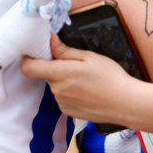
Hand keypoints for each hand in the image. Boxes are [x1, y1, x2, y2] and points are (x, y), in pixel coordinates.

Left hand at [21, 35, 135, 125]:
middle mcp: (57, 91)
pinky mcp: (68, 112)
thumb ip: (65, 50)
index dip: (27, 59)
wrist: (125, 103)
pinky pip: (62, 97)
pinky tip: (86, 89)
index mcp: (61, 74)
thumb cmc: (110, 77)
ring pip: (55, 85)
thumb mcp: (89, 57)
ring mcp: (62, 103)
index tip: (33, 52)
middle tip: (74, 62)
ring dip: (63, 79)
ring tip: (85, 78)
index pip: (30, 68)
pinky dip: (69, 91)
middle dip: (55, 67)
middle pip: (45, 74)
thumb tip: (51, 40)